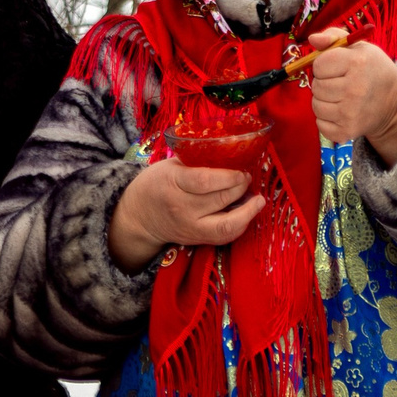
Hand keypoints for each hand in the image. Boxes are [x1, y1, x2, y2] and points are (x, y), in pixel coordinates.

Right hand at [108, 157, 263, 271]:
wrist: (139, 217)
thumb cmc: (157, 184)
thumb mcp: (170, 165)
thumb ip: (197, 162)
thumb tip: (232, 157)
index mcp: (172, 182)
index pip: (205, 181)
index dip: (229, 176)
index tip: (240, 170)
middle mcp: (181, 207)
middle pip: (220, 199)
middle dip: (241, 187)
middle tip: (247, 178)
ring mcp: (190, 226)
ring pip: (227, 224)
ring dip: (248, 211)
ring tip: (257, 200)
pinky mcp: (196, 239)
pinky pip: (224, 236)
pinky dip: (240, 225)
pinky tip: (247, 214)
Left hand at [308, 32, 396, 161]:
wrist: (394, 102)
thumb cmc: (372, 70)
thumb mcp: (359, 47)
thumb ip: (334, 37)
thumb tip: (313, 38)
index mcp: (357, 63)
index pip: (318, 65)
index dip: (324, 65)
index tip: (337, 67)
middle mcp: (354, 89)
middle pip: (316, 86)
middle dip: (324, 83)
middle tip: (340, 83)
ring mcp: (350, 113)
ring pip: (316, 105)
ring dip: (324, 101)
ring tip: (341, 97)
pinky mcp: (347, 131)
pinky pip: (320, 124)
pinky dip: (326, 119)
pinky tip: (341, 112)